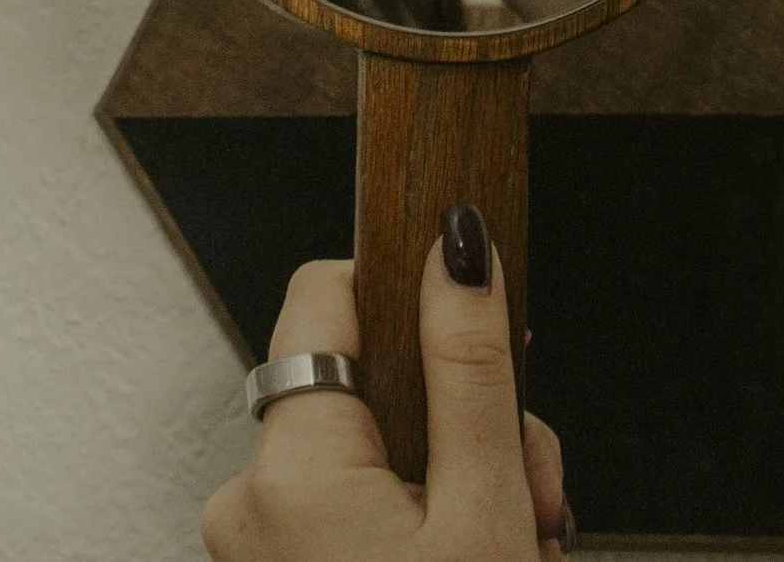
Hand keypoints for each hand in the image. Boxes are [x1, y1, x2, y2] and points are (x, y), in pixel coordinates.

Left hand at [201, 250, 572, 561]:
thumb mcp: (486, 508)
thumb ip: (470, 370)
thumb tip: (458, 250)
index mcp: (290, 471)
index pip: (325, 295)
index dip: (410, 289)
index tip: (477, 312)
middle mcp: (252, 499)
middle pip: (372, 381)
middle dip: (465, 415)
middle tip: (531, 486)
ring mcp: (263, 540)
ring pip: (377, 444)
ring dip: (459, 473)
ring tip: (521, 534)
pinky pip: (358, 499)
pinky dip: (423, 513)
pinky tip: (477, 549)